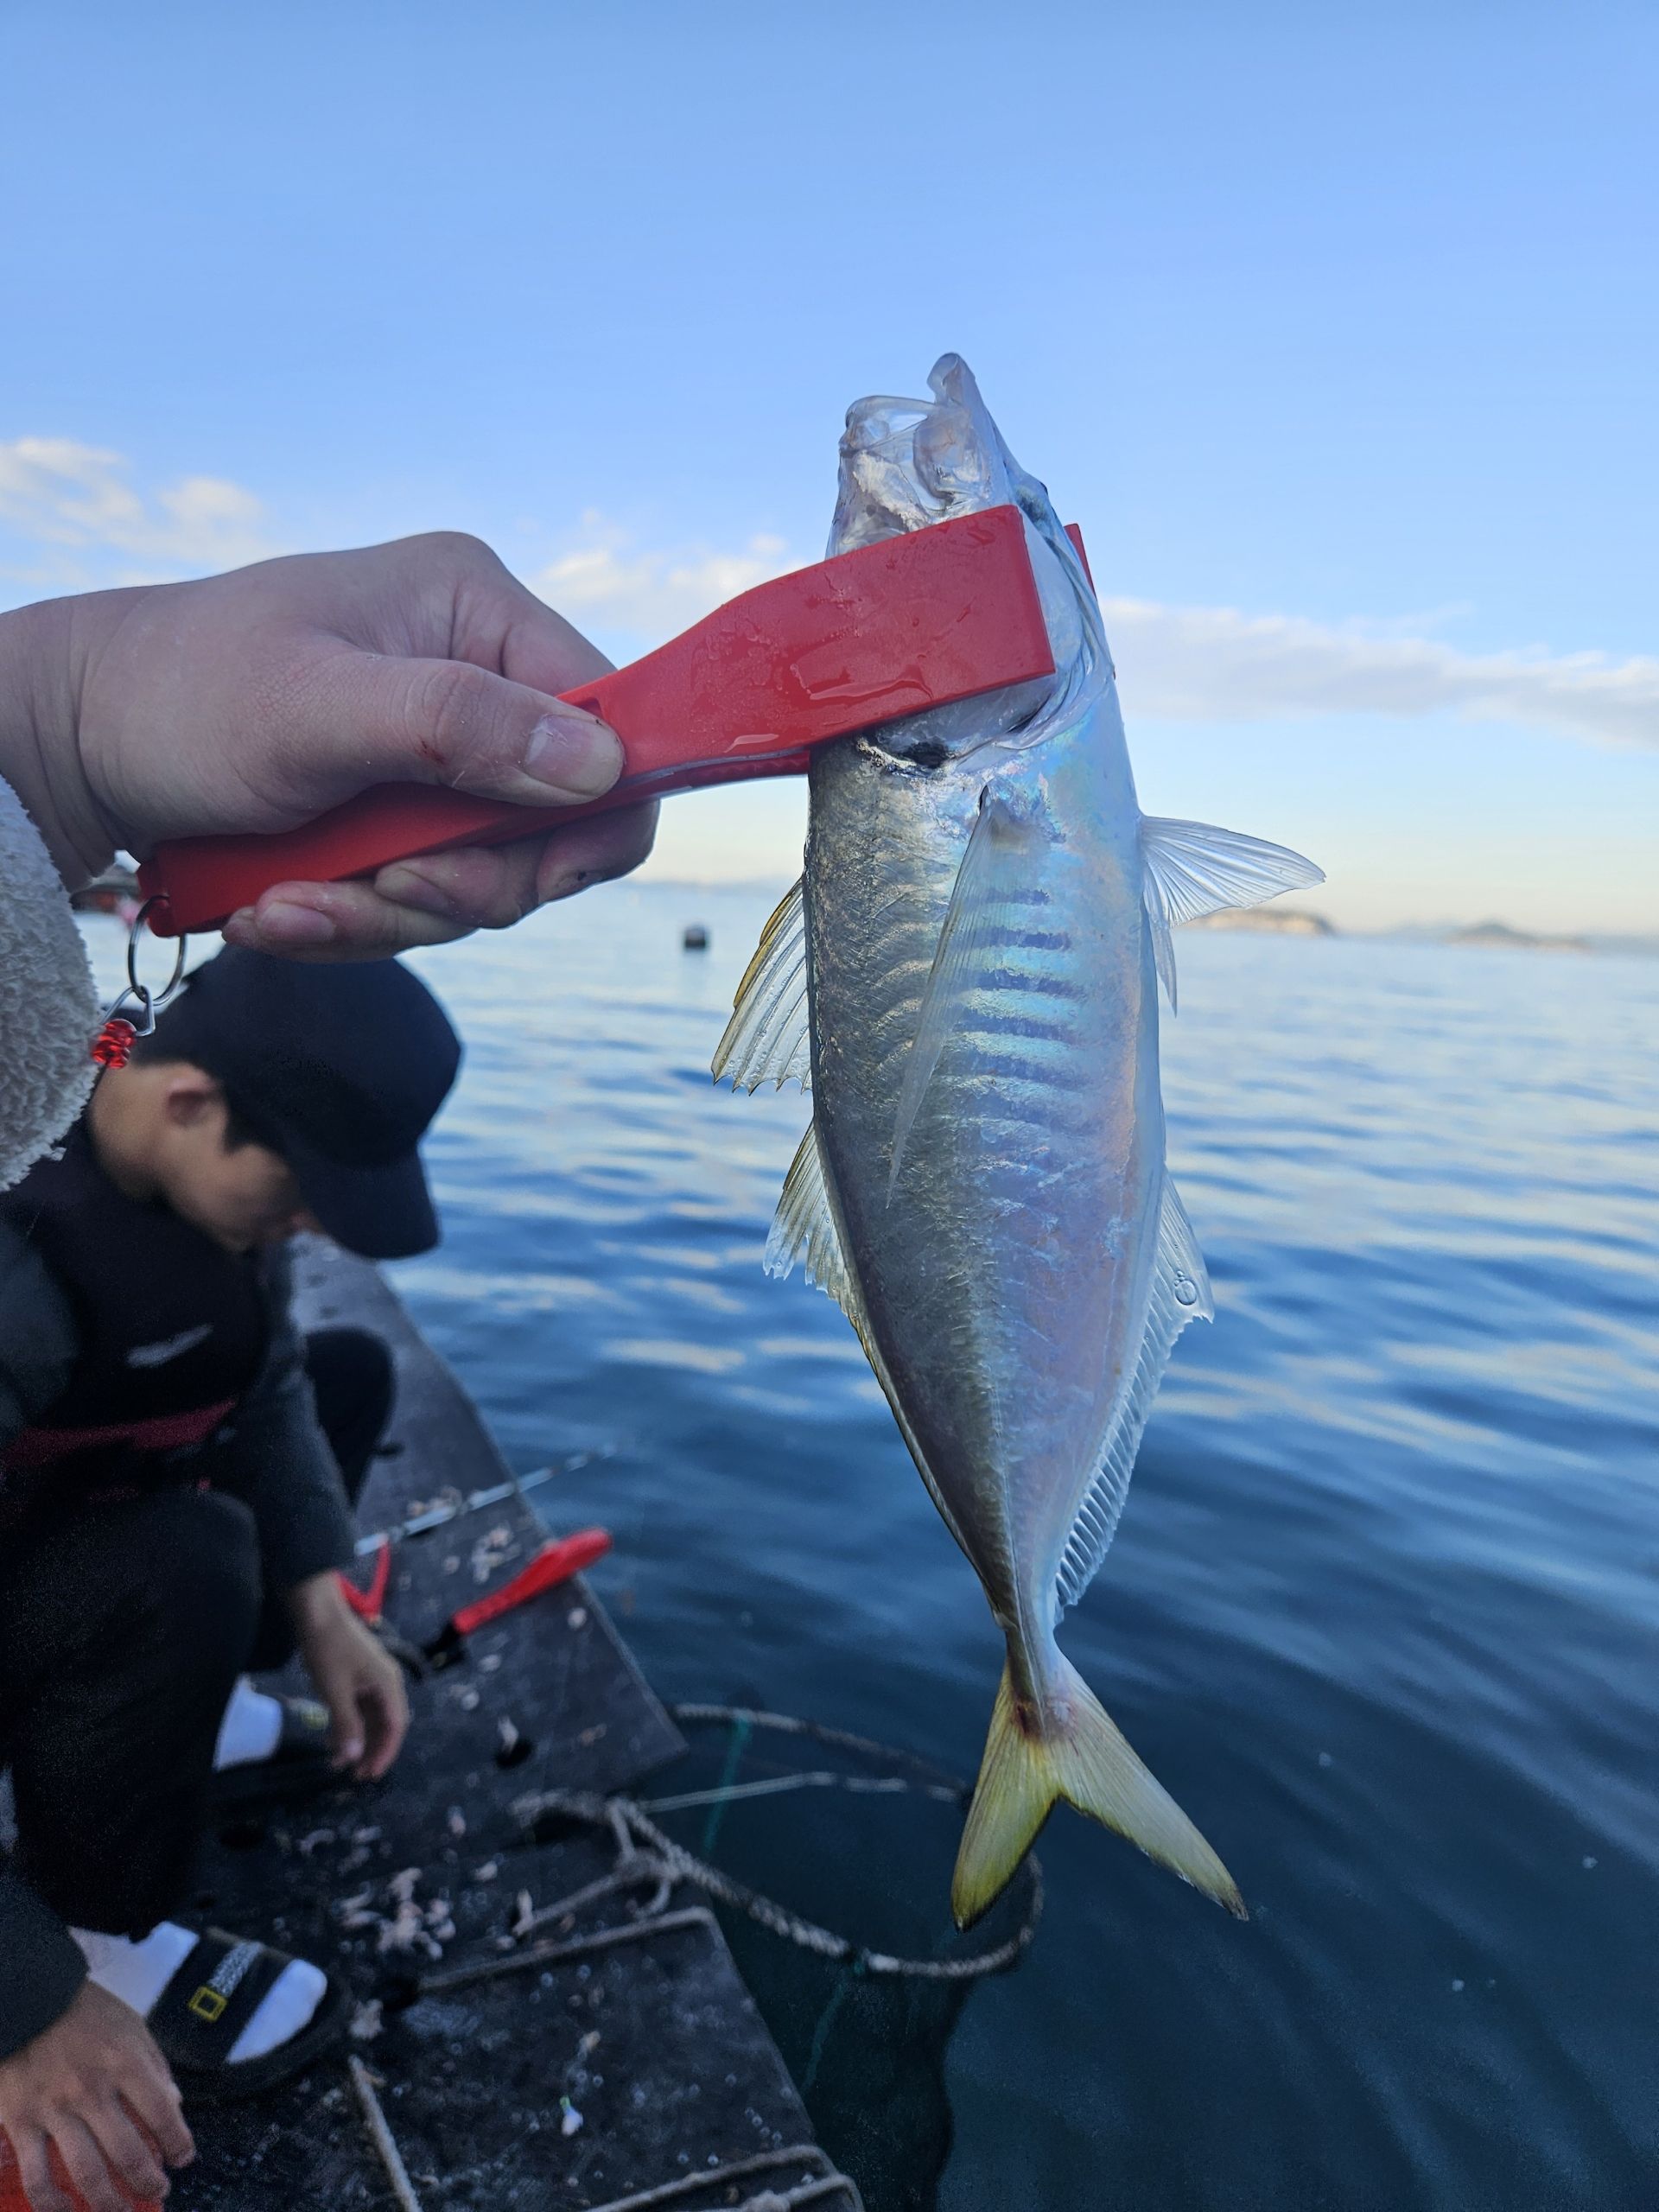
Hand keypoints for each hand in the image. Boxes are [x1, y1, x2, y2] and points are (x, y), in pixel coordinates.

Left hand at [0, 532, 655, 957]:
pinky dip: (352, 922)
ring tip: (285, 909)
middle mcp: (474, 676)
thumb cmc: (179, 695)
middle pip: (551, 823)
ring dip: (386, 916)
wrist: (73, 744)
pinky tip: (277, 911)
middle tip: (381, 897)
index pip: (607, 720)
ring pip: (481, 879)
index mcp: (475, 611)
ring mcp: (436, 754)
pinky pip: (419, 900)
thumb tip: (598, 765)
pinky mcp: (395, 817)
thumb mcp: (316, 709)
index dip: (594, 814)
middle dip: (461, 884)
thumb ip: (459, 727)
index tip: (537, 880)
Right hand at [0, 1980, 193, 2211]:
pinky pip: (36, 2176)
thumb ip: (154, 2065)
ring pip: (87, 2173)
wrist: (29, 1999)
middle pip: (129, 2153)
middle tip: (158, 2191)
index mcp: (125, 2062)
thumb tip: (174, 2103)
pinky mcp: (21, 2123)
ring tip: (123, 2211)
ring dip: (110, 2202)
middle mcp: (92, 2090)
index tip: (184, 2158)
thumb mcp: (132, 2025)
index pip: (162, 2114)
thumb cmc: (84, 2012)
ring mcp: (54, 2110)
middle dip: (149, 2181)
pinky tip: (66, 2211)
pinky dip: (52, 2204)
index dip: (179, 2143)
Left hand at [286, 1571, 409, 1779]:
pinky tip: (331, 1738)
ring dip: (357, 1740)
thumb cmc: (328, 1648)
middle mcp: (385, 1682)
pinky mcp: (357, 1676)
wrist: (316, 1611)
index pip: (395, 1726)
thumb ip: (346, 1724)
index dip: (384, 1752)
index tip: (368, 1774)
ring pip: (370, 1717)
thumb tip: (353, 1757)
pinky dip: (348, 1724)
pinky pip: (358, 1707)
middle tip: (354, 1775)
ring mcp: (371, 1678)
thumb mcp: (334, 1689)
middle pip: (385, 1724)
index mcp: (388, 1684)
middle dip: (371, 1750)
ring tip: (339, 1762)